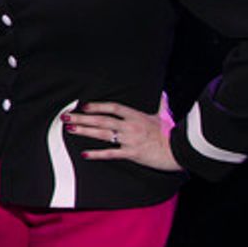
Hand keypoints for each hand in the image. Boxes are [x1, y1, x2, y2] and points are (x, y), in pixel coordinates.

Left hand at [64, 94, 182, 171]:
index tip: (84, 105)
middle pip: (102, 119)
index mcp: (136, 115)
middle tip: (66, 116)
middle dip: (82, 117)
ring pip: (103, 134)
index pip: (113, 107)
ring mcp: (130, 140)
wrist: (181, 151)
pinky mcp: (132, 153)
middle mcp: (130, 126)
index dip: (98, 106)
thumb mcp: (165, 115)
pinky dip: (97, 154)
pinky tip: (85, 153)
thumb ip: (161, 103)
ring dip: (85, 131)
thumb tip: (162, 92)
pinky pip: (111, 153)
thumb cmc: (172, 133)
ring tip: (70, 128)